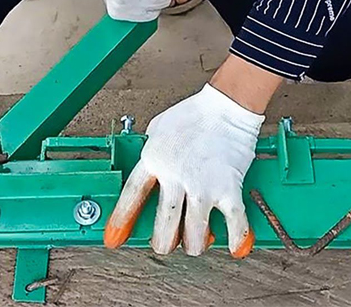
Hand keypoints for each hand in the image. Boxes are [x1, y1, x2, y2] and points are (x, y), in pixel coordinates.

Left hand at [104, 83, 264, 256]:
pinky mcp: (228, 188)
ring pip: (195, 234)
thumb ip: (152, 153)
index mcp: (154, 160)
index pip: (131, 196)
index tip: (114, 239)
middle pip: (164, 226)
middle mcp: (175, 176)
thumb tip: (151, 169)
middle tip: (166, 244)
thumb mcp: (158, 130)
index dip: (121, 220)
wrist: (226, 105)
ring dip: (195, 244)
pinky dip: (236, 238)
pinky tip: (234, 246)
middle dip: (163, 243)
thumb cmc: (194, 114)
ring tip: (197, 242)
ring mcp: (203, 185)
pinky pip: (233, 222)